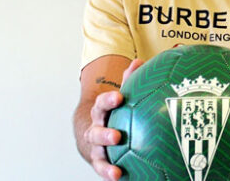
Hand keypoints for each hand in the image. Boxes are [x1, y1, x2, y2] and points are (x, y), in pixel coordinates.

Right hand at [84, 59, 143, 179]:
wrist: (90, 131)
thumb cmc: (111, 112)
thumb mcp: (118, 97)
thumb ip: (129, 81)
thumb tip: (139, 61)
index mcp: (101, 112)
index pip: (102, 104)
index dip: (109, 101)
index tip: (119, 98)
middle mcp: (95, 130)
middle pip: (96, 132)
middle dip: (104, 134)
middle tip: (116, 136)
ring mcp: (96, 148)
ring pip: (98, 155)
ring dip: (106, 162)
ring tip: (116, 169)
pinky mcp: (99, 162)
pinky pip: (103, 170)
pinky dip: (109, 175)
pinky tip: (120, 179)